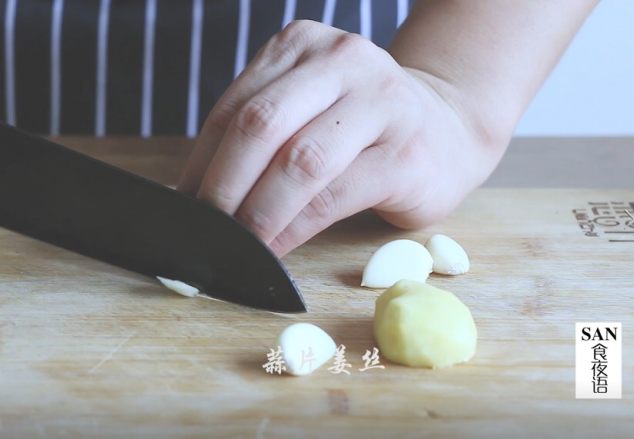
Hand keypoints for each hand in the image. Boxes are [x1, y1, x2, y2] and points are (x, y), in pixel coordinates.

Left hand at [177, 20, 501, 256]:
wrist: (450, 130)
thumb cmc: (362, 129)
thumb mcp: (308, 110)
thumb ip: (261, 136)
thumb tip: (194, 194)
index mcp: (304, 45)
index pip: (236, 105)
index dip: (201, 161)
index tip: (183, 206)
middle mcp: (343, 60)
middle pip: (261, 125)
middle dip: (222, 186)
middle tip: (205, 229)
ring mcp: (382, 101)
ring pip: (298, 161)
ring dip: (257, 213)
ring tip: (236, 245)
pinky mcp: (406, 153)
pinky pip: (333, 196)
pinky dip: (294, 229)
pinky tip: (275, 250)